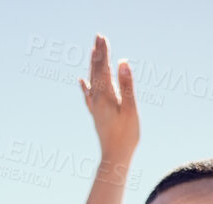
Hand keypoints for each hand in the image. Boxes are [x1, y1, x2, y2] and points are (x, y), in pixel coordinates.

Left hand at [81, 35, 137, 163]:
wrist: (114, 157)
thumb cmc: (126, 135)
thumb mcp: (130, 108)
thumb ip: (127, 85)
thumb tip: (122, 62)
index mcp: (105, 95)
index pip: (103, 68)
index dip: (104, 52)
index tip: (103, 37)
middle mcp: (96, 99)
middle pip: (96, 71)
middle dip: (98, 54)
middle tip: (98, 37)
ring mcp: (95, 107)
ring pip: (91, 81)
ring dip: (93, 65)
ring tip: (92, 51)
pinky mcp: (96, 114)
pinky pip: (88, 95)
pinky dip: (85, 85)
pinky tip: (82, 81)